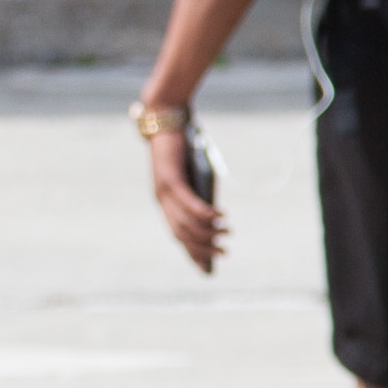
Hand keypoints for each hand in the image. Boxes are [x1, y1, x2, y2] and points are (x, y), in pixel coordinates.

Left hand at [144, 114, 224, 276]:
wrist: (165, 119)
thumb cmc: (182, 146)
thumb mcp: (194, 174)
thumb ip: (200, 194)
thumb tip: (214, 216)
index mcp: (165, 202)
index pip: (178, 235)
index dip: (192, 252)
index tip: (206, 268)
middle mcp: (162, 200)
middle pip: (182, 234)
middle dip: (203, 247)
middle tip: (223, 253)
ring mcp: (164, 190)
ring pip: (185, 221)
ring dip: (207, 231)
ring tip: (226, 234)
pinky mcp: (170, 178)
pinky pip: (187, 202)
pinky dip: (203, 212)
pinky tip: (218, 217)